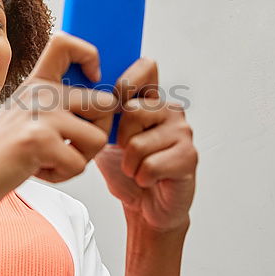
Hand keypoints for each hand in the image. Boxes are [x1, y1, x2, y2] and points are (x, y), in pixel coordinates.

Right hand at [0, 32, 119, 217]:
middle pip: (105, 102)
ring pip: (98, 138)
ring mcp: (40, 114)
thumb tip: (108, 105)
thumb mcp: (24, 117)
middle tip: (70, 147)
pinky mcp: (38, 140)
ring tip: (49, 160)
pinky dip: (62, 175)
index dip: (89, 55)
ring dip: (80, 159)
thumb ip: (55, 106)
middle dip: (97, 133)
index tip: (90, 80)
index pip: (66, 43)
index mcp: (36, 83)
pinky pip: (79, 164)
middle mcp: (40, 92)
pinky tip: (37, 169)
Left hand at [94, 57, 197, 233]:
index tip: (114, 102)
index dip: (127, 80)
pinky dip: (141, 178)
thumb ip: (102, 115)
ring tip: (137, 168)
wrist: (146, 208)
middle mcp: (170, 111)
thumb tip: (86, 93)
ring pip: (137, 143)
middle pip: (132, 110)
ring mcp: (183, 132)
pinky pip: (150, 165)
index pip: (146, 67)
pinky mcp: (189, 156)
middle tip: (127, 151)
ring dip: (129, 164)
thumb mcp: (106, 137)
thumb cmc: (127, 170)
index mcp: (151, 100)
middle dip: (120, 138)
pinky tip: (148, 180)